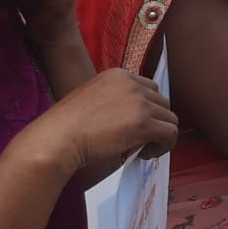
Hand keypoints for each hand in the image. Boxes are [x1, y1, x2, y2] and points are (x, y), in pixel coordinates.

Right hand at [35, 69, 178, 172]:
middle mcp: (132, 84)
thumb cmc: (67, 125)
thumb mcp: (93, 97)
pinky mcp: (144, 124)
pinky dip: (164, 146)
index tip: (135, 125)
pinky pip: (170, 134)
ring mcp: (139, 103)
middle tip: (140, 139)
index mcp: (119, 74)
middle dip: (156, 122)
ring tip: (143, 149)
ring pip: (170, 119)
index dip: (148, 109)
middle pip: (163, 103)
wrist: (57, 138)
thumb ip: (116, 99)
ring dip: (160, 136)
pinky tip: (145, 154)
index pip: (150, 89)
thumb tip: (136, 116)